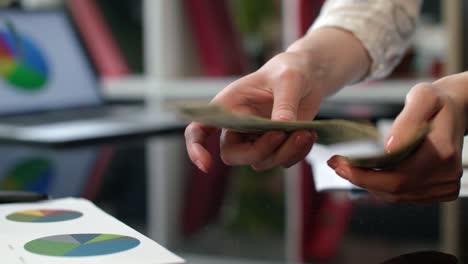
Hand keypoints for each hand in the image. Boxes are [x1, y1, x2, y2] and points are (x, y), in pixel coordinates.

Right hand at [185, 51, 321, 171]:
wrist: (309, 77)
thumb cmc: (289, 70)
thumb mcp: (288, 79)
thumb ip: (284, 102)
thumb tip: (284, 127)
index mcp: (228, 106)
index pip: (199, 129)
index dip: (196, 148)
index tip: (206, 165)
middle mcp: (238, 126)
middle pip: (233, 155)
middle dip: (258, 151)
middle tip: (282, 133)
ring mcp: (256, 139)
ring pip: (260, 161)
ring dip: (284, 152)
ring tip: (304, 132)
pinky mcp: (275, 146)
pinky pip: (281, 161)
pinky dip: (296, 153)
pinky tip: (307, 134)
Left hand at [328, 77, 465, 201]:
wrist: (456, 109)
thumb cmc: (436, 101)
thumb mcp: (422, 97)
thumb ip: (407, 121)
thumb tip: (388, 148)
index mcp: (442, 154)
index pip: (397, 177)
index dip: (364, 176)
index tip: (338, 164)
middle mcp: (446, 175)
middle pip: (395, 190)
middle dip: (360, 180)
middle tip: (335, 164)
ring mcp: (446, 185)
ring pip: (398, 195)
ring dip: (369, 184)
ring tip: (346, 167)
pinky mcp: (442, 190)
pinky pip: (406, 195)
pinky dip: (384, 186)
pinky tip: (369, 172)